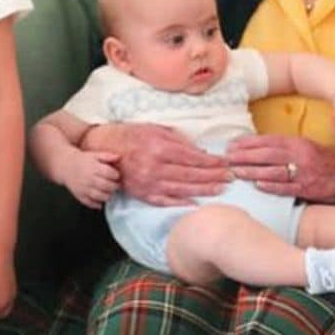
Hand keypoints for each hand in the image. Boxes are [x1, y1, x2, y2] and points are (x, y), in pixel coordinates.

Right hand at [62, 149, 121, 208]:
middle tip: (116, 186)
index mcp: (93, 168)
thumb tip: (119, 157)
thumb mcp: (95, 155)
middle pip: (106, 186)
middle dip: (114, 187)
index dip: (116, 175)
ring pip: (99, 196)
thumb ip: (107, 156)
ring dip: (107, 196)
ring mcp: (83, 188)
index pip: (109, 173)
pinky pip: (89, 202)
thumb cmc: (83, 160)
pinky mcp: (79, 195)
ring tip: (109, 193)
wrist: (66, 166)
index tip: (117, 176)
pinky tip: (101, 202)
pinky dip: (96, 204)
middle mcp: (88, 179)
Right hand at [88, 122, 229, 207]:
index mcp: (160, 148)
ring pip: (182, 189)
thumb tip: (202, 153)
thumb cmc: (133, 135)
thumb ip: (180, 141)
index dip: (212, 162)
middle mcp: (155, 167)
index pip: (193, 158)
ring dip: (203, 190)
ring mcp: (148, 182)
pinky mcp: (142, 193)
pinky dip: (181, 203)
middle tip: (230, 178)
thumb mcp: (157, 129)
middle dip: (213, 177)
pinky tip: (195, 204)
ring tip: (220, 189)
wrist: (104, 148)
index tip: (226, 164)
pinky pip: (164, 201)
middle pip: (191, 175)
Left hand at [226, 134, 334, 202]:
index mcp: (298, 144)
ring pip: (274, 171)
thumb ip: (287, 147)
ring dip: (253, 171)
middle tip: (227, 158)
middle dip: (245, 155)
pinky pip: (287, 187)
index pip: (269, 141)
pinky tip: (257, 186)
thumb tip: (260, 148)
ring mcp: (304, 173)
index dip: (249, 142)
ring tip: (236, 172)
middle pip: (268, 154)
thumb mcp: (307, 148)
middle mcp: (300, 156)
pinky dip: (272, 186)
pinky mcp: (308, 188)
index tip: (232, 144)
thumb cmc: (325, 162)